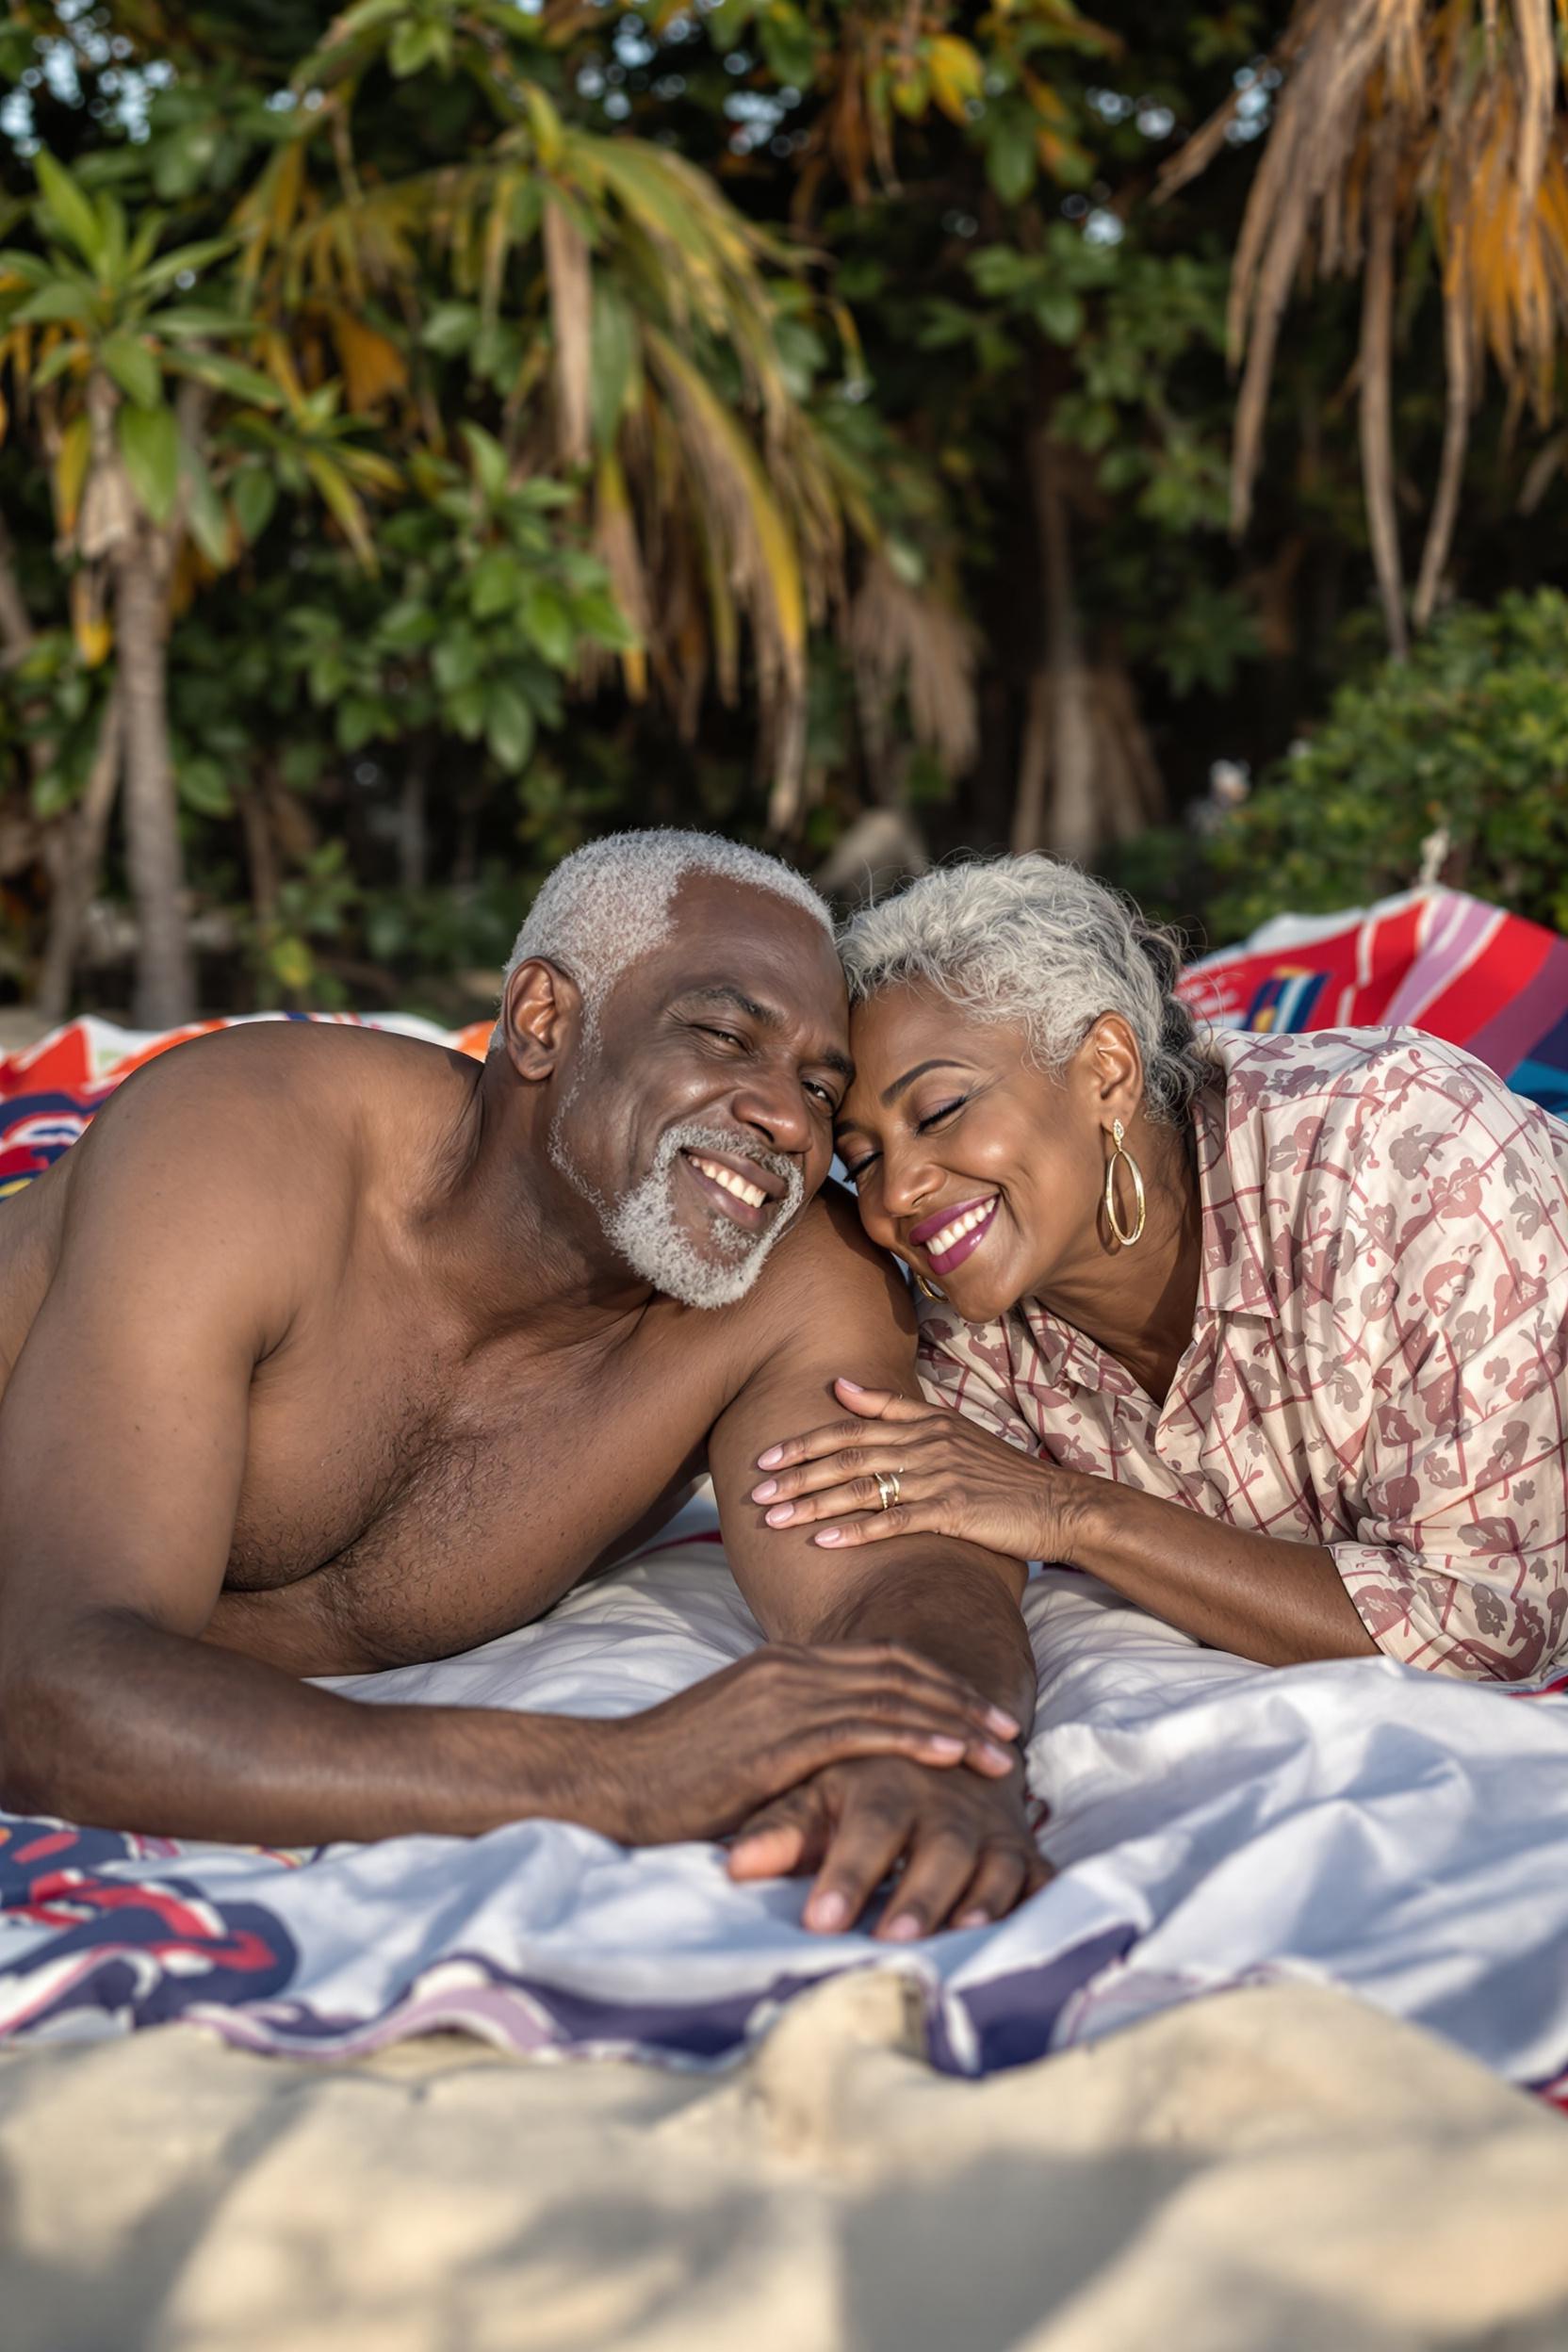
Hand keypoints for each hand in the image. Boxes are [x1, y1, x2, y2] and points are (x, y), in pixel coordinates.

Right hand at [599, 1642, 1021, 1846]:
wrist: (607, 1779)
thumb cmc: (668, 1773)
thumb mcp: (738, 1739)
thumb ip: (788, 1737)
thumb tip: (833, 1766)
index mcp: (782, 1665)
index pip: (881, 1661)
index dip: (938, 1682)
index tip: (980, 1709)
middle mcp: (790, 1671)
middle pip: (900, 1673)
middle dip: (961, 1699)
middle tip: (1010, 1727)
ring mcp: (783, 1701)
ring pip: (893, 1699)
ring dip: (955, 1721)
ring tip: (1001, 1747)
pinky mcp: (776, 1741)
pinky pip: (862, 1732)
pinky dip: (915, 1737)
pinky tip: (952, 1752)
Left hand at [727, 1752, 1049, 1937]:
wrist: (944, 1740)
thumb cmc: (866, 1783)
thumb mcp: (818, 1795)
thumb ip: (781, 1830)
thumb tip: (732, 1867)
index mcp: (888, 1785)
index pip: (869, 1827)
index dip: (847, 1873)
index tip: (818, 1923)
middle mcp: (946, 1805)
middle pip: (939, 1848)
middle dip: (918, 1895)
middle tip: (887, 1940)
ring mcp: (991, 1829)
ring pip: (995, 1862)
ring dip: (981, 1899)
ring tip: (960, 1935)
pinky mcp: (1023, 1850)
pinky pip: (1039, 1876)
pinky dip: (1035, 1900)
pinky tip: (1022, 1928)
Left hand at [750, 1377, 1069, 1561]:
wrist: (1058, 1504)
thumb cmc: (1003, 1475)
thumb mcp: (953, 1430)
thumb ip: (898, 1409)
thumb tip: (841, 1386)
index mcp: (927, 1423)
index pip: (854, 1426)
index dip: (808, 1440)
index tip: (768, 1455)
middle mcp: (928, 1445)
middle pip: (849, 1455)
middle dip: (797, 1474)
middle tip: (756, 1491)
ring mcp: (940, 1478)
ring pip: (863, 1487)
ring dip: (814, 1504)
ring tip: (775, 1520)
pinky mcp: (953, 1513)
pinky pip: (894, 1521)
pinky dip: (855, 1531)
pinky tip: (823, 1542)